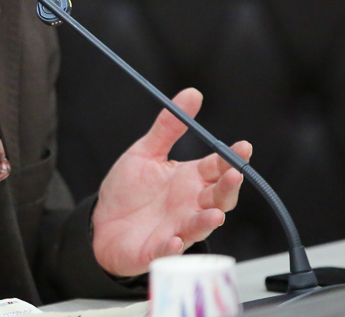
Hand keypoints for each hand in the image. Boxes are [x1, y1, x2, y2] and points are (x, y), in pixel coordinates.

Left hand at [92, 88, 251, 276]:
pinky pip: (167, 250)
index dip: (231, 158)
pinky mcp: (157, 250)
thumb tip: (192, 94)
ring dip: (207, 220)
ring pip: (199, 226)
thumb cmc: (128, 189)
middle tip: (235, 174)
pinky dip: (172, 247)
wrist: (101, 222)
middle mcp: (189, 205)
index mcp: (189, 180)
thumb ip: (168, 126)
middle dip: (229, 187)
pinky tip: (173, 240)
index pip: (217, 168)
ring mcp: (176, 228)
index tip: (243, 146)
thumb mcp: (145, 152)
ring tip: (214, 213)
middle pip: (218, 197)